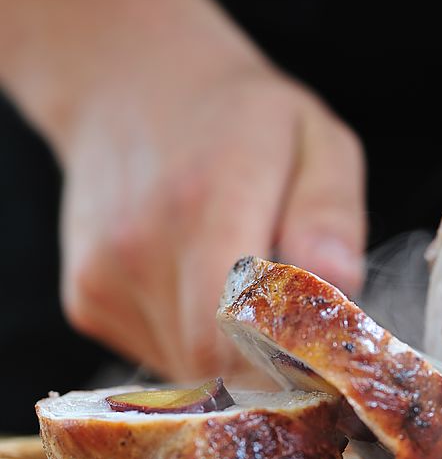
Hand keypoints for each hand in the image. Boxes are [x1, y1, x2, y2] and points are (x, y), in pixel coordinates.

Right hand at [44, 1, 365, 379]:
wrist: (130, 89)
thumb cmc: (243, 118)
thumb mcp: (316, 139)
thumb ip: (330, 212)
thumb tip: (340, 281)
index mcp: (208, 200)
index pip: (237, 329)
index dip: (286, 358)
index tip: (319, 350)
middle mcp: (142, 246)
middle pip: (215, 362)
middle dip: (266, 364)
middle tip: (294, 327)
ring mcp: (103, 278)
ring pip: (187, 369)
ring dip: (229, 354)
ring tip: (242, 290)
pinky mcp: (84, 301)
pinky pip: (157, 356)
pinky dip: (191, 343)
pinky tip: (199, 288)